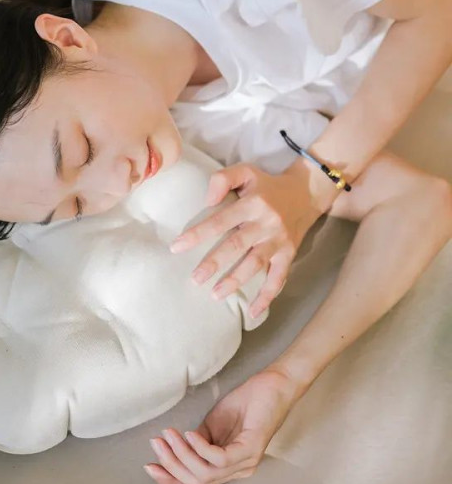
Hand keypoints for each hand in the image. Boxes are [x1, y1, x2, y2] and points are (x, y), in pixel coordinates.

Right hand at [144, 368, 302, 483]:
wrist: (273, 386)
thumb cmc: (246, 404)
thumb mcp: (213, 425)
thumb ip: (197, 441)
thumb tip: (176, 448)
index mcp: (227, 469)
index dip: (170, 481)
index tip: (150, 466)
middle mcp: (237, 472)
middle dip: (170, 466)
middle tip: (156, 444)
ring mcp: (245, 463)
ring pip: (205, 473)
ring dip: (180, 454)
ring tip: (168, 435)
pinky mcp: (251, 449)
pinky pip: (219, 458)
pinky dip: (199, 447)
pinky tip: (188, 433)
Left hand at [170, 162, 326, 317]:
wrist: (308, 192)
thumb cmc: (267, 184)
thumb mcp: (246, 171)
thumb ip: (223, 179)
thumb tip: (207, 201)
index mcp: (252, 204)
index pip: (220, 220)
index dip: (198, 234)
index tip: (176, 247)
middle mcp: (266, 223)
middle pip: (237, 245)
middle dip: (214, 263)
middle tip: (195, 279)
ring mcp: (279, 241)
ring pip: (256, 264)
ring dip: (236, 281)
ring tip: (215, 295)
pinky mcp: (289, 254)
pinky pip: (279, 278)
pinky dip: (267, 296)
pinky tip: (253, 312)